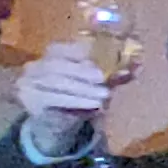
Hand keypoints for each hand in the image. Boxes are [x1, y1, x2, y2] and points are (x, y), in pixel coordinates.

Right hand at [12, 39, 121, 153]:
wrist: (58, 119)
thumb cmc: (81, 92)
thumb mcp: (99, 82)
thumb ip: (117, 73)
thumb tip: (139, 64)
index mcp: (51, 54)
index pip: (60, 48)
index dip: (78, 52)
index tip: (98, 60)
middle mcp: (35, 66)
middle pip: (56, 65)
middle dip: (81, 72)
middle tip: (103, 79)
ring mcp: (28, 83)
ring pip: (54, 82)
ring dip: (81, 89)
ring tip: (103, 96)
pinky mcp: (29, 100)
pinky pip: (51, 100)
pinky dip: (74, 101)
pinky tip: (91, 106)